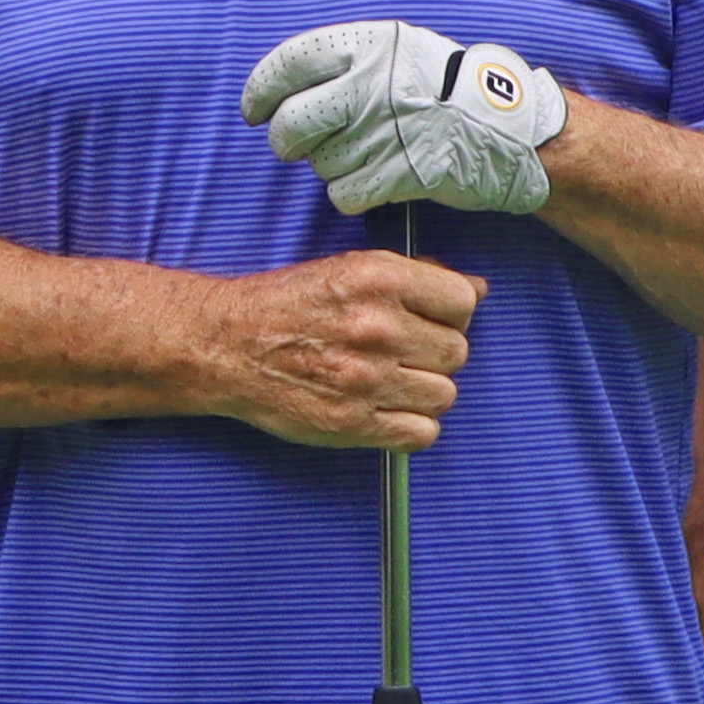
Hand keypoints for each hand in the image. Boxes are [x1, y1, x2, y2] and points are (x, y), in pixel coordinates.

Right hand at [208, 246, 481, 449]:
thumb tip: (477, 289)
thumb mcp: (350, 269)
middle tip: (403, 353)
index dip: (451, 313)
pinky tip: (387, 409)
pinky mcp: (352, 422)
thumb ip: (416, 277)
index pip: (463, 303)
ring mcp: (366, 379)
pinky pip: (421, 434)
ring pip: (444, 395)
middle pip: (457, 352)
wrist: (226, 345)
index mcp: (379, 280)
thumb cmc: (286, 305)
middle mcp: (377, 328)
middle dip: (435, 354)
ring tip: (391, 382)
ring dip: (424, 391)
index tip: (429, 319)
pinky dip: (411, 427)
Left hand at [243, 19, 565, 219]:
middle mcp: (372, 85)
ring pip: (319, 163)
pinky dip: (353, 193)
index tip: (254, 110)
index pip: (288, 64)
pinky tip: (375, 179)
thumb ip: (345, 64)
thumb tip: (284, 89)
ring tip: (365, 153)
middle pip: (291, 125)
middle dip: (286, 142)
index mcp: (368, 46)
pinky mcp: (400, 172)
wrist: (507, 128)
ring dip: (331, 166)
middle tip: (295, 146)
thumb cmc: (444, 90)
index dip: (260, 91)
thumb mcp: (398, 52)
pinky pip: (345, 194)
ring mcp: (386, 130)